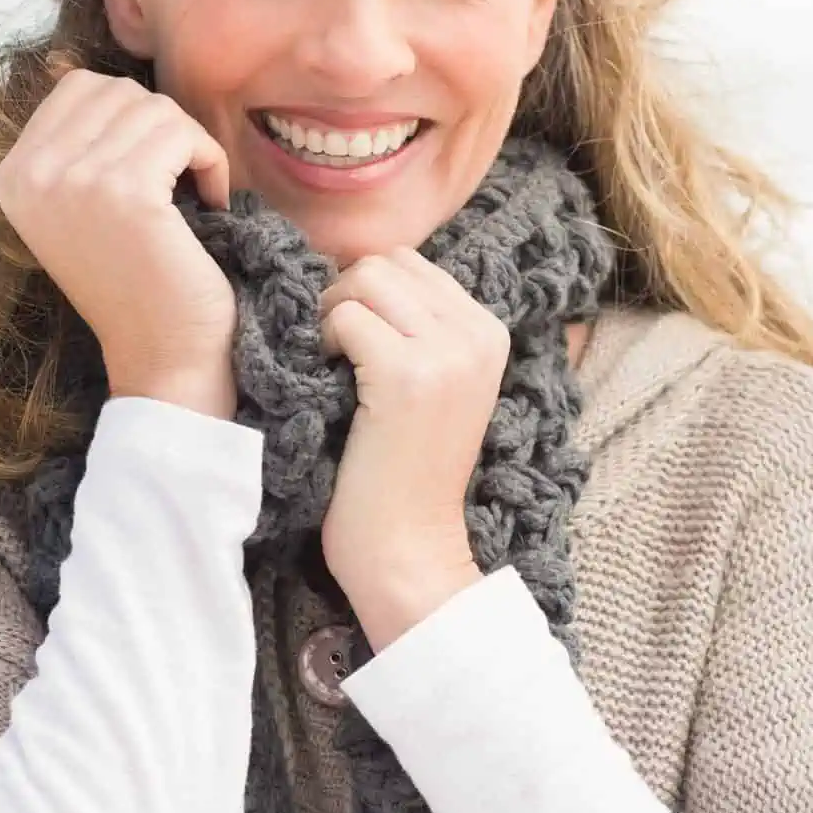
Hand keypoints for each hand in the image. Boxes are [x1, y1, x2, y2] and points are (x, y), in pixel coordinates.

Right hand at [0, 66, 236, 417]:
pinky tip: (209, 207)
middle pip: (119, 92)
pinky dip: (210, 164)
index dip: (132, 120)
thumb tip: (60, 58)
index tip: (147, 178)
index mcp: (12, 173)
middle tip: (177, 189)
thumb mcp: (86, 200)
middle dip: (164, 131)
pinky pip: (183, 133)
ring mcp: (71, 181)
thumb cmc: (140, 278)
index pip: (78, 85)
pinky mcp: (122, 192)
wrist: (165, 355)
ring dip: (190, 149)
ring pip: (155, 109)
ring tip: (191, 201)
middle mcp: (30, 174)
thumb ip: (76, 137)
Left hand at [317, 249, 503, 648]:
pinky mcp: (406, 374)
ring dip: (332, 315)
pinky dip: (323, 341)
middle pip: (387, 262)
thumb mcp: (433, 388)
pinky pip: (345, 317)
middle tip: (332, 352)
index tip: (350, 342)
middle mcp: (478, 334)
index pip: (412, 263)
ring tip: (331, 367)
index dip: (366, 292)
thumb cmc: (404, 474)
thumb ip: (416, 330)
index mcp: (490, 332)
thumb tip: (356, 271)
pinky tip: (328, 383)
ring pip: (365, 279)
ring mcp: (446, 352)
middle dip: (345, 296)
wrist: (407, 549)